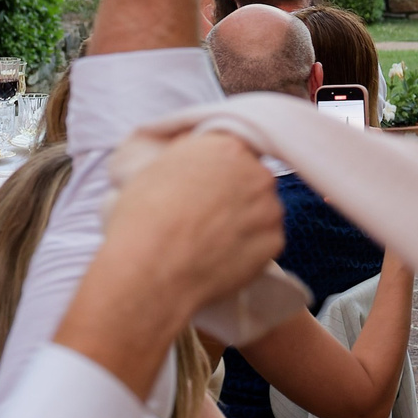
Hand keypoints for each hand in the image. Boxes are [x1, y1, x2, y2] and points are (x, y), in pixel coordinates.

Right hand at [115, 132, 285, 309]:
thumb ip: (189, 154)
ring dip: (244, 221)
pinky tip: (221, 257)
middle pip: (251, 179)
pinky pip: (264, 241)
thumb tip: (197, 154)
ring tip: (211, 241)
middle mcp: (256, 172)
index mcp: (226, 146)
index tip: (205, 188)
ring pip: (261, 210)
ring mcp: (270, 209)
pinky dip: (249, 248)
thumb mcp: (155, 168)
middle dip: (234, 194)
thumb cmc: (143, 220)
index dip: (217, 172)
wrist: (150, 271)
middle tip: (206, 217)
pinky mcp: (275, 242)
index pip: (232, 151)